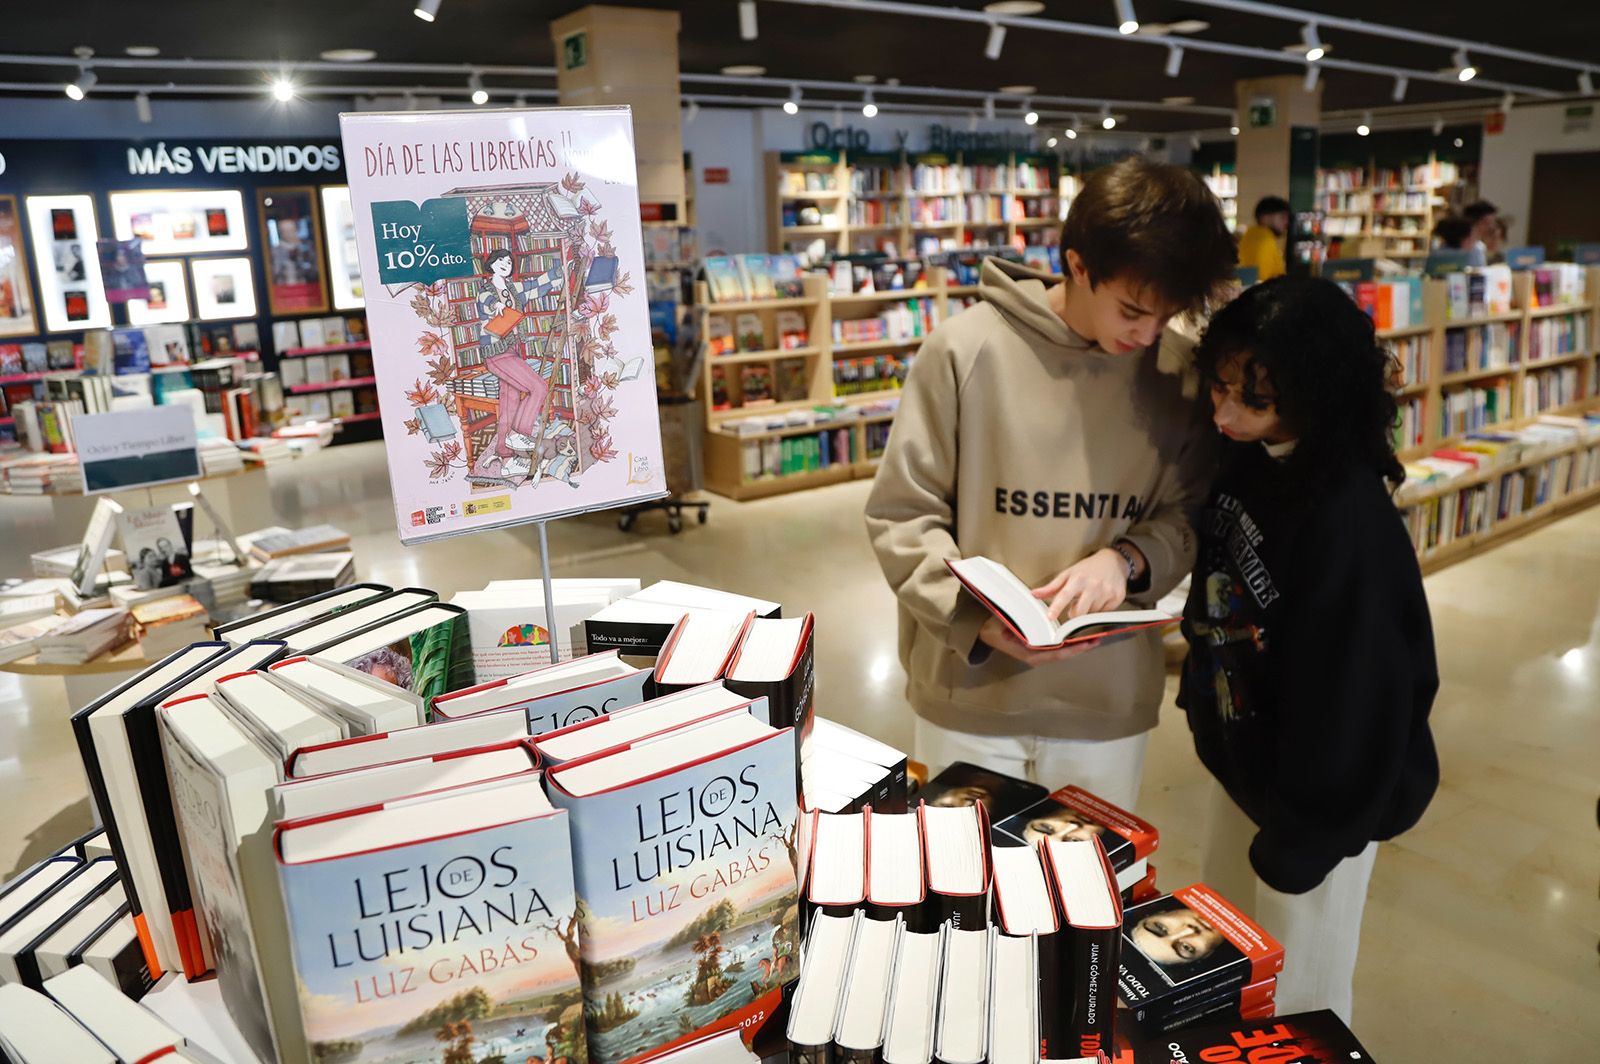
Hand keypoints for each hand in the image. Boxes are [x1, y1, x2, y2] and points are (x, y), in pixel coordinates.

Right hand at [978, 614, 1101, 667]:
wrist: (986, 633)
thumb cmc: (995, 630)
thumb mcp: (1002, 628)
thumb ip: (1008, 630)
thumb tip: (1010, 633)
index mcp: (1031, 655)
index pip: (1056, 654)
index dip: (1072, 649)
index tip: (1085, 643)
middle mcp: (1038, 657)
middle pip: (1064, 654)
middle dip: (1081, 647)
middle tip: (1097, 638)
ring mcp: (1040, 653)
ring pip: (1064, 651)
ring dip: (1078, 644)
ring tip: (1093, 637)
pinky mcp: (1042, 648)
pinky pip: (1060, 647)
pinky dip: (1071, 642)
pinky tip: (1080, 635)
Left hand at [1032, 549, 1128, 620]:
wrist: (1113, 561)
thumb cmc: (1088, 568)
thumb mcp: (1068, 574)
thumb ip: (1051, 587)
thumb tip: (1034, 594)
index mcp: (1078, 578)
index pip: (1064, 595)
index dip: (1057, 607)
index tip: (1051, 617)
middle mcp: (1093, 585)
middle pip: (1079, 612)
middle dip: (1074, 613)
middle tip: (1076, 606)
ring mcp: (1107, 591)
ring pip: (1092, 614)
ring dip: (1088, 610)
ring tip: (1090, 597)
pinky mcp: (1117, 597)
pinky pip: (1104, 613)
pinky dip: (1100, 610)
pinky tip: (1100, 598)